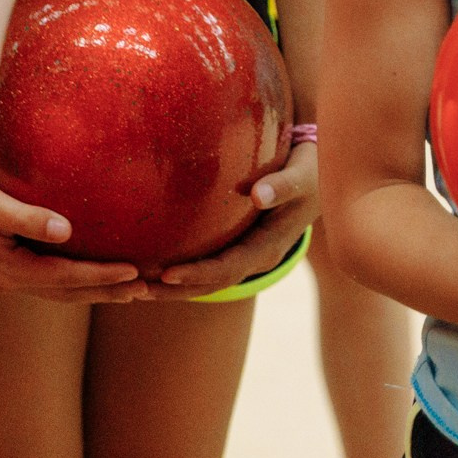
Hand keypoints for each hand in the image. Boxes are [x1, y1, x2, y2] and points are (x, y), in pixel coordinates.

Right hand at [0, 174, 144, 302]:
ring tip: (132, 289)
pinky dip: (79, 280)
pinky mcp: (8, 265)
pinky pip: (52, 279)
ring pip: (62, 290)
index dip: (102, 276)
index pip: (67, 277)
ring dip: (97, 290)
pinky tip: (96, 274)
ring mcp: (8, 275)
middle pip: (69, 292)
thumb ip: (28, 218)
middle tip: (147, 289)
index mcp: (8, 270)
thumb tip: (67, 231)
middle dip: (108, 291)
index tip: (135, 272)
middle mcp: (10, 280)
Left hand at [145, 141, 317, 299]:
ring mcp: (249, 253)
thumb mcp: (305, 173)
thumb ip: (284, 185)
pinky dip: (183, 270)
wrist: (322, 174)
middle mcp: (259, 256)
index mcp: (271, 244)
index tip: (165, 274)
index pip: (229, 268)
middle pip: (213, 283)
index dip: (197, 274)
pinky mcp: (240, 245)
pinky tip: (154, 267)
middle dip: (175, 289)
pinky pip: (210, 263)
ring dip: (174, 287)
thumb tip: (258, 195)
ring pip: (209, 279)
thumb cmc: (312, 167)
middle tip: (134, 290)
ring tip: (134, 288)